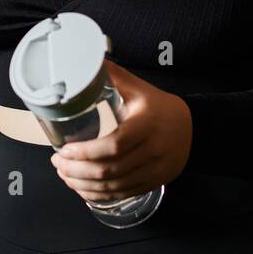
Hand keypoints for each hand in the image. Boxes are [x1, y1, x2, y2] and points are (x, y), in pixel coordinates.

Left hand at [50, 59, 192, 202]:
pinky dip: (98, 195)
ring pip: (113, 186)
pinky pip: (122, 194)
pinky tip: (83, 189)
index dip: (86, 152)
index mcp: (146, 124)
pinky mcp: (153, 183)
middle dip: (77, 170)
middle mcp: (152, 150)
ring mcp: (154, 170)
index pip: (114, 145)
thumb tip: (87, 58)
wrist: (195, 129)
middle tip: (57, 162)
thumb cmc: (162, 108)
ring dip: (83, 185)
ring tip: (64, 175)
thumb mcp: (141, 89)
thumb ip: (114, 76)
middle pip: (110, 169)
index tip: (64, 149)